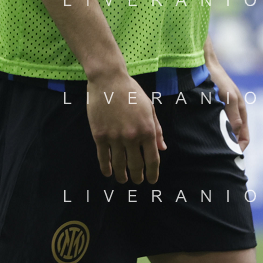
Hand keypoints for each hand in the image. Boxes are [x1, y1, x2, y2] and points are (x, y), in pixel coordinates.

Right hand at [85, 69, 165, 184]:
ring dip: (122, 175)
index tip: (152, 179)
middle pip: (136, 165)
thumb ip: (156, 130)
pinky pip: (103, 157)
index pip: (152, 158)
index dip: (153, 172)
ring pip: (119, 164)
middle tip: (137, 181)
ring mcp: (115, 137)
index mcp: (147, 129)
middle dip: (137, 176)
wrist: (109, 81)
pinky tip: (108, 173)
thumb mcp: (150, 108)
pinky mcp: (99, 136)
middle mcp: (132, 136)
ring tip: (123, 180)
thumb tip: (162, 148)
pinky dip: (106, 168)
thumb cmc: (132, 93)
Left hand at [207, 44, 249, 150]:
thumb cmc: (218, 79)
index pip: (244, 138)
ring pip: (221, 133)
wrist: (203, 63)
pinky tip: (196, 138)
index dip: (239, 149)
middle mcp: (232, 114)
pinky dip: (207, 133)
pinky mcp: (209, 110)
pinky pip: (211, 126)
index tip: (228, 158)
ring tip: (204, 150)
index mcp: (240, 112)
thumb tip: (234, 136)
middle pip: (233, 138)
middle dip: (226, 148)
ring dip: (216, 141)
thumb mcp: (227, 97)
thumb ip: (233, 115)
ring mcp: (221, 112)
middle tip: (214, 159)